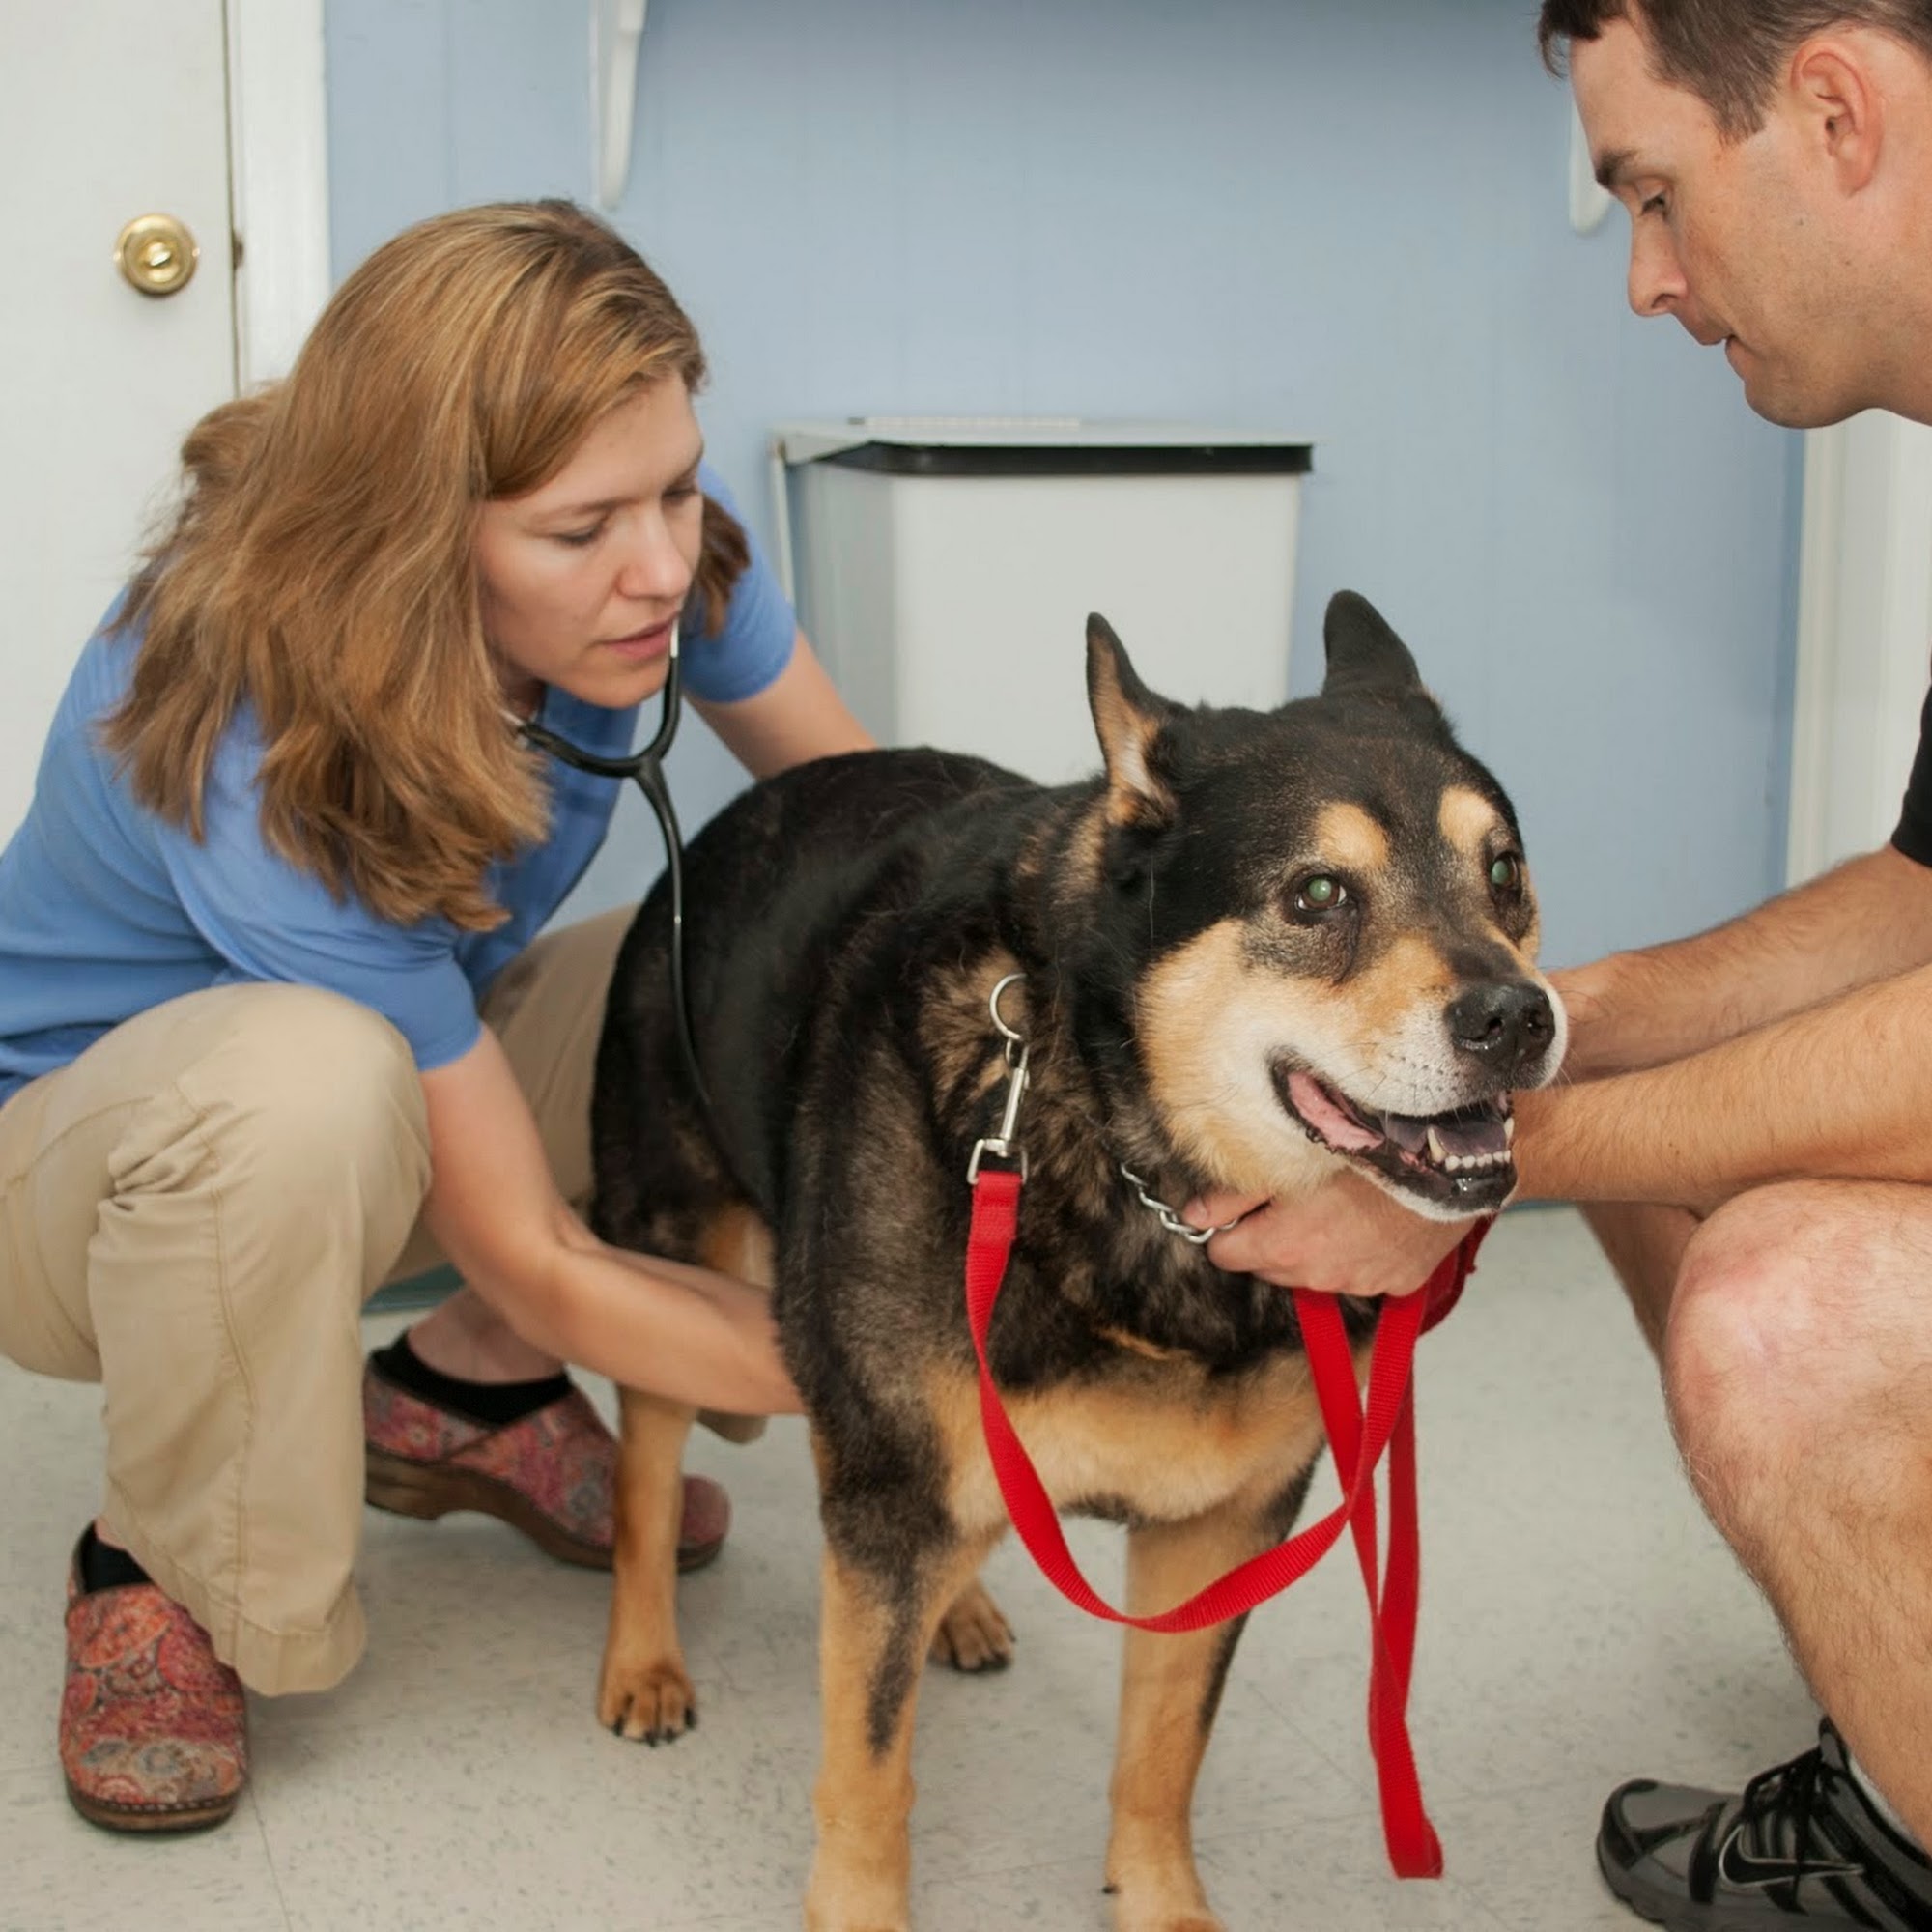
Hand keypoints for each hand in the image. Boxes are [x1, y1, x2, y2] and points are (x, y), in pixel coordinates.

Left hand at [1186, 1166, 1476, 1298]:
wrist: (1442, 1152)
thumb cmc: (1362, 1144)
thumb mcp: (1287, 1157)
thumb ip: (1233, 1195)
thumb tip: (1193, 1217)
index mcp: (1282, 1247)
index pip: (1227, 1256)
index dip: (1233, 1229)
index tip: (1248, 1209)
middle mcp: (1317, 1277)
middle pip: (1271, 1266)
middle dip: (1275, 1238)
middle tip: (1299, 1198)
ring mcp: (1361, 1284)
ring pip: (1317, 1272)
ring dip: (1319, 1248)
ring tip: (1341, 1204)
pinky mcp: (1399, 1283)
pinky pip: (1365, 1274)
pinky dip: (1363, 1254)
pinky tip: (1375, 1220)